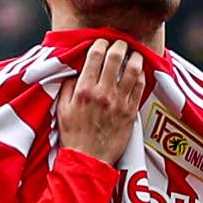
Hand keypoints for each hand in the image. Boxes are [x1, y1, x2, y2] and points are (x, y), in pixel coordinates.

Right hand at [57, 37, 145, 166]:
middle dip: (119, 45)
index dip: (100, 43)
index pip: (95, 54)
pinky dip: (141, 75)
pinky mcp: (131, 112)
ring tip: (133, 55)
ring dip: (134, 57)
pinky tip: (138, 72)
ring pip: (133, 69)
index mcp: (84, 89)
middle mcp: (103, 92)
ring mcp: (119, 102)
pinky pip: (140, 86)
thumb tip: (76, 69)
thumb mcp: (62, 108)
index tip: (102, 42)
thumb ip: (68, 85)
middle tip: (120, 44)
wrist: (88, 160)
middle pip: (116, 56)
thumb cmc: (73, 135)